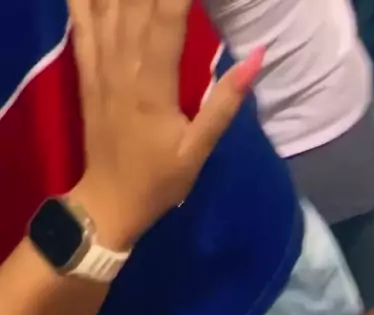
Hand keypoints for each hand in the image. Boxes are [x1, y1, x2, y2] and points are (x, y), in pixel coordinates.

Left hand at [69, 0, 263, 248]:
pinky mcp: (86, 72)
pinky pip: (81, 24)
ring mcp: (100, 67)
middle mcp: (122, 68)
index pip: (167, 19)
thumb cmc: (158, 181)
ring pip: (108, 6)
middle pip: (136, 4)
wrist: (108, 203)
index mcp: (152, 88)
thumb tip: (259, 56)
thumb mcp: (198, 151)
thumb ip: (224, 103)